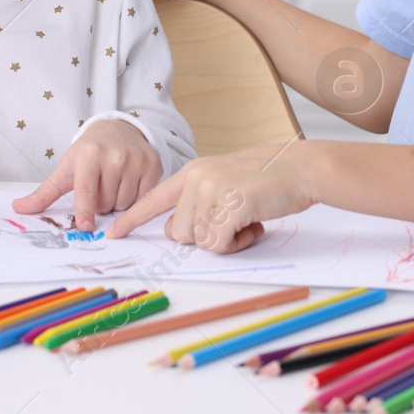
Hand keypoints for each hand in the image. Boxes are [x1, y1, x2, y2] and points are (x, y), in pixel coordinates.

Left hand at [12, 119, 161, 230]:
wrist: (118, 129)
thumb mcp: (65, 169)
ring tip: (113, 183)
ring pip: (125, 204)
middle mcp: (114, 156)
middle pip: (106, 204)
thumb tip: (18, 209)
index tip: (85, 227)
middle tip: (99, 186)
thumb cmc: (88, 152)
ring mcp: (136, 160)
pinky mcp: (153, 165)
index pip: (87, 192)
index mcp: (89, 156)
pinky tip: (128, 182)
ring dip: (118, 202)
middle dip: (101, 203)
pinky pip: (143, 198)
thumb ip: (44, 193)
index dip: (85, 213)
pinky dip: (134, 197)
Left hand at [103, 139, 317, 252]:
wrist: (300, 168)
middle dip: (203, 237)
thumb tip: (180, 231)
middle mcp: (196, 179)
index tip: (113, 233)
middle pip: (177, 233)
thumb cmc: (267, 178)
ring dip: (224, 241)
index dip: (132, 219)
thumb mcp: (225, 180)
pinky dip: (236, 244)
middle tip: (233, 223)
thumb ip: (200, 198)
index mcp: (192, 172)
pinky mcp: (228, 206)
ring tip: (246, 220)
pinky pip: (218, 245)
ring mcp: (211, 190)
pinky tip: (253, 225)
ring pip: (198, 241)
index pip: (153, 198)